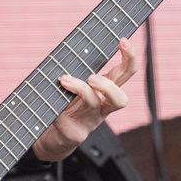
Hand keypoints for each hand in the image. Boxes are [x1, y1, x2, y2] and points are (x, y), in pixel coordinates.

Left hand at [33, 37, 137, 161]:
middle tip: (95, 74)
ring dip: (81, 89)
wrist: (54, 140)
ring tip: (66, 80)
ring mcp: (89, 122)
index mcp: (105, 92)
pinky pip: (69, 118)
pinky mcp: (73, 133)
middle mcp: (102, 108)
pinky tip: (51, 97)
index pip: (125, 74)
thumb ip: (77, 69)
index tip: (123, 40)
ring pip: (94, 104)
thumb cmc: (64, 105)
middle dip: (108, 86)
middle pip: (120, 98)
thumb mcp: (74, 85)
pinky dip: (58, 104)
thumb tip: (70, 45)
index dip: (129, 57)